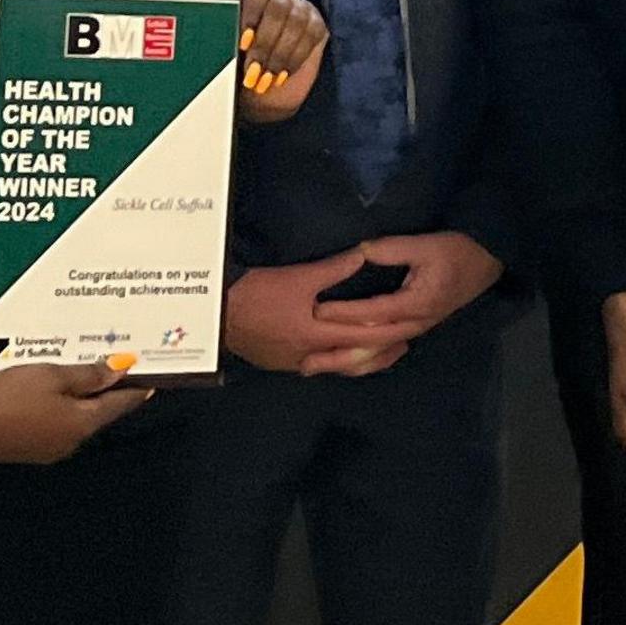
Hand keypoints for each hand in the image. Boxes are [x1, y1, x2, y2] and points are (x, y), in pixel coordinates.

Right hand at [0, 356, 153, 463]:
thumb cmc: (5, 398)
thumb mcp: (50, 376)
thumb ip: (87, 375)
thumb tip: (119, 370)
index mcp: (82, 424)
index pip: (119, 404)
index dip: (135, 387)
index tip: (149, 376)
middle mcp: (71, 441)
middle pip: (99, 412)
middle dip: (108, 390)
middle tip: (118, 367)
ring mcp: (49, 449)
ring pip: (76, 418)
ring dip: (82, 398)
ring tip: (85, 373)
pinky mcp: (29, 448)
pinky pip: (55, 424)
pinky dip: (61, 407)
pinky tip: (53, 392)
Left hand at [222, 0, 326, 124]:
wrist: (258, 89)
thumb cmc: (237, 58)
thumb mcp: (223, 29)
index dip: (252, 10)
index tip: (243, 40)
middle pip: (278, 9)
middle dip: (264, 44)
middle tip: (251, 69)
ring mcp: (300, 8)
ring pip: (295, 25)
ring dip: (277, 56)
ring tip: (262, 78)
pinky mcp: (316, 26)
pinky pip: (311, 38)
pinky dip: (294, 59)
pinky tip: (280, 74)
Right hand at [225, 248, 422, 377]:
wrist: (216, 314)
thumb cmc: (255, 294)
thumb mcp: (297, 278)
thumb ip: (332, 270)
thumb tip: (362, 257)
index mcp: (316, 336)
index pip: (361, 337)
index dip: (387, 333)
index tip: (409, 328)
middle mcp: (309, 357)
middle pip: (353, 360)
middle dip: (380, 354)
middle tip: (403, 346)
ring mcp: (294, 364)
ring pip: (336, 367)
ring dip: (359, 360)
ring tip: (377, 353)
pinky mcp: (281, 364)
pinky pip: (318, 366)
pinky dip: (336, 361)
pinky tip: (339, 354)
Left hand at [309, 232, 505, 355]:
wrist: (486, 263)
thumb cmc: (455, 251)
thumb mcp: (425, 245)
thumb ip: (391, 249)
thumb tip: (360, 252)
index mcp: (416, 304)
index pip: (374, 312)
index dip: (345, 313)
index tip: (318, 311)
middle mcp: (415, 323)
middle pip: (372, 343)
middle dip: (339, 352)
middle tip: (307, 359)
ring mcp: (416, 329)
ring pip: (379, 353)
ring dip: (348, 361)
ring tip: (318, 368)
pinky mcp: (415, 328)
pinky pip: (386, 351)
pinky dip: (365, 360)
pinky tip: (344, 364)